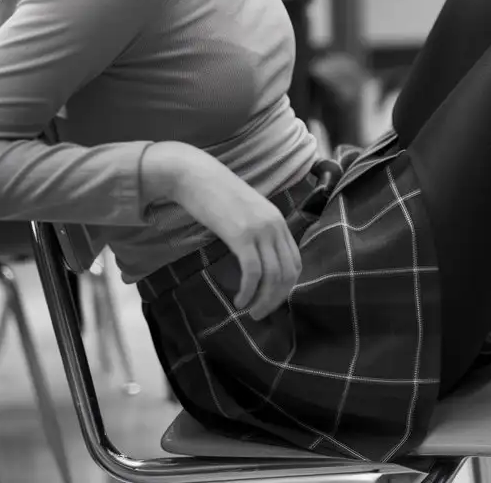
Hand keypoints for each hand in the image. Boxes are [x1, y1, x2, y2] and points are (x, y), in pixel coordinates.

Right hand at [142, 142, 301, 319]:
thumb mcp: (244, 214)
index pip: (295, 262)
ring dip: (263, 300)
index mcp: (278, 221)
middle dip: (276, 298)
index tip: (270, 300)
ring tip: (248, 311)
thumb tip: (256, 262)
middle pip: (288, 272)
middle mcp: (275, 225)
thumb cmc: (214, 196)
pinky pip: (253, 271)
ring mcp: (260, 229)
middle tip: (259, 314)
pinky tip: (239, 299)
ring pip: (273, 275)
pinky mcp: (242, 234)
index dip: (286, 287)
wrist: (195, 176)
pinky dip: (248, 291)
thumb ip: (255, 234)